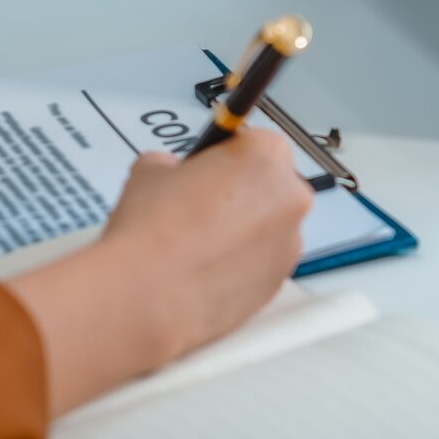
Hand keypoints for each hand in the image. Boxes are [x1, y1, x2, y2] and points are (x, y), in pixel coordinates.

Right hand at [6, 130, 311, 413]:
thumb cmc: (153, 229)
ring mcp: (290, 245)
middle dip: (242, 195)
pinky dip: (242, 266)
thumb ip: (176, 164)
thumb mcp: (151, 169)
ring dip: (244, 232)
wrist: (147, 295)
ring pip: (269, 229)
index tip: (209, 171)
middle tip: (201, 208)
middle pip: (271, 186)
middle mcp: (290, 197)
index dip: (227, 158)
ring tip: (199, 246)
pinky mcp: (279, 285)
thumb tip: (175, 175)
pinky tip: (205, 272)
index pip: (256, 144)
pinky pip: (264, 265)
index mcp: (266, 155)